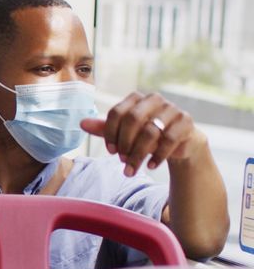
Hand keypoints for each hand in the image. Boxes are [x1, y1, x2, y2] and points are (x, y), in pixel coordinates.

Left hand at [80, 92, 206, 176]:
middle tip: (120, 159)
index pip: (117, 112)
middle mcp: (154, 99)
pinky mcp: (185, 122)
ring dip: (138, 154)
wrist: (178, 142)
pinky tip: (150, 166)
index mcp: (136, 98)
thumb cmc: (145, 135)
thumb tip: (82, 123)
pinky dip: (158, 156)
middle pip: (133, 119)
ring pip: (151, 132)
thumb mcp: (124, 133)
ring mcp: (172, 109)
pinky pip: (169, 139)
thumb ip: (104, 128)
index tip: (110, 151)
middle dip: (124, 143)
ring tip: (131, 169)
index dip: (110, 133)